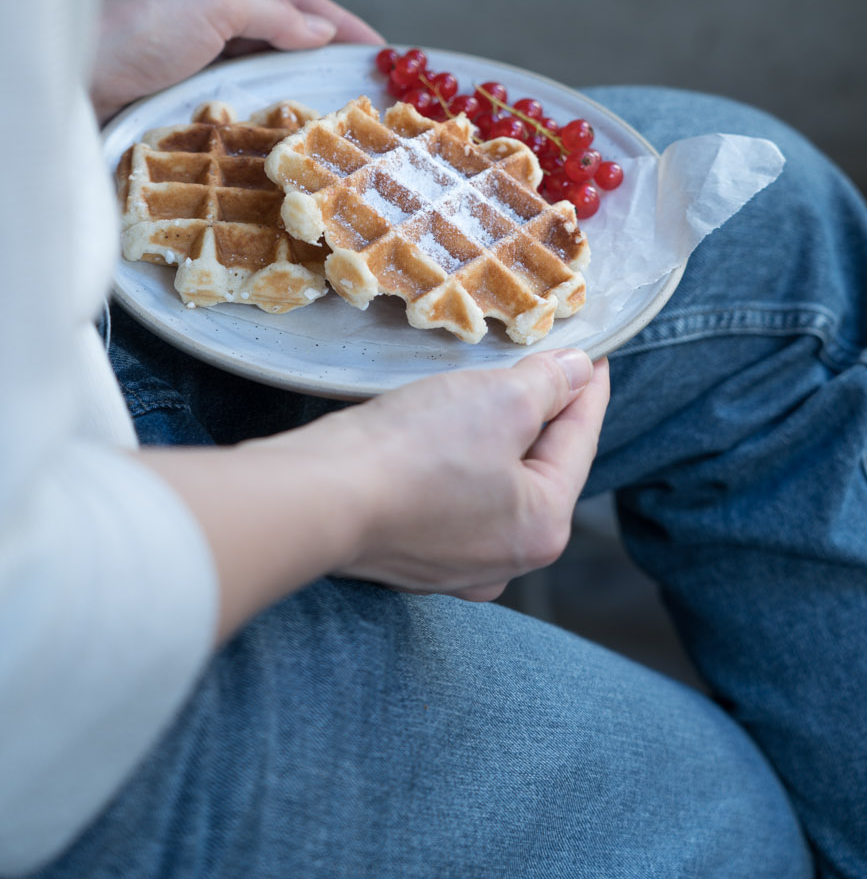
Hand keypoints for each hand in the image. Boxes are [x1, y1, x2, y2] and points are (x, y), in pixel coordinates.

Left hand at [90, 0, 383, 120]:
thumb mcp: (212, 1)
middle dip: (321, 55)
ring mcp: (188, 55)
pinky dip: (265, 110)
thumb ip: (273, 14)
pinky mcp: (177, 96)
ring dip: (295, 87)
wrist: (71, 84)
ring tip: (336, 111)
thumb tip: (321, 33)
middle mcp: (198, 9)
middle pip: (277, 32)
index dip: (337, 20)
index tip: (378, 48)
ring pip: (258, 70)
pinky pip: (235, 101)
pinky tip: (287, 127)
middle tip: (365, 85)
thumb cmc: (134, 29)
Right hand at [329, 350, 609, 600]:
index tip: (592, 353)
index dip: (588, 387)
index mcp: (543, 528)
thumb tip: (577, 371)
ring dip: (495, 438)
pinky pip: (449, 498)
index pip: (580, 440)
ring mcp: (453, 566)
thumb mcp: (502, 400)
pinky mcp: (407, 556)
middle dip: (541, 414)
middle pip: (539, 467)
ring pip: (492, 484)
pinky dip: (454, 464)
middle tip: (543, 364)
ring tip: (491, 393)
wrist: (318, 497)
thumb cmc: (416, 450)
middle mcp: (506, 561)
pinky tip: (441, 436)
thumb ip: (549, 383)